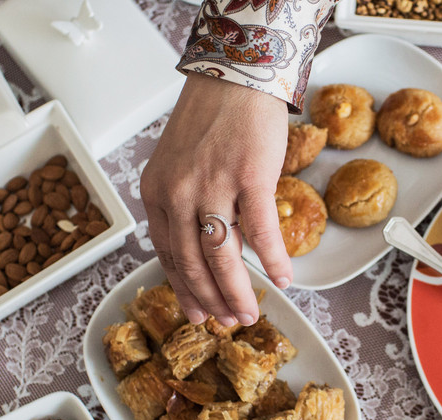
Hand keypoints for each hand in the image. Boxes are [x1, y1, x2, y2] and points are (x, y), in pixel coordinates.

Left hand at [140, 73, 292, 326]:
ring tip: (251, 313)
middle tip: (228, 321)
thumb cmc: (211, 118)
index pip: (168, 253)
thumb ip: (183, 204)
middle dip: (211, 299)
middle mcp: (179, 192)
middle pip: (193, 262)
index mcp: (157, 191)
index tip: (198, 312)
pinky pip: (261, 231)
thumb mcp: (179, 163)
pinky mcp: (249, 177)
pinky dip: (274, 259)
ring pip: (222, 255)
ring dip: (238, 291)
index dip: (184, 288)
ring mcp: (213, 185)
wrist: (237, 75)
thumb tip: (204, 248)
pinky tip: (284, 279)